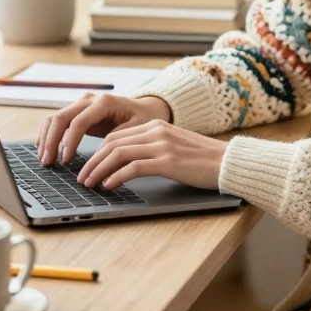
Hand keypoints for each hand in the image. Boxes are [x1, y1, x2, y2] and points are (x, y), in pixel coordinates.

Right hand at [37, 94, 172, 165]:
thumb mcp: (137, 130)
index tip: (65, 160)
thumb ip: (118, 140)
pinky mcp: (77, 111)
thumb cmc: (143, 120)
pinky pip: (57, 120)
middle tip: (47, 163)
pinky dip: (48, 133)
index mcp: (105, 102)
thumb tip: (100, 158)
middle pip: (61, 117)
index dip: (69, 142)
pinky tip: (44, 148)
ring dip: (46, 138)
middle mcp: (90, 99)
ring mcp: (81, 103)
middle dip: (51, 141)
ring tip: (45, 159)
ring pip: (55, 117)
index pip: (79, 122)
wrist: (145, 109)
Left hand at [74, 120, 228, 191]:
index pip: (117, 136)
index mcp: (156, 125)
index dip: (98, 152)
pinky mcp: (168, 162)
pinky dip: (117, 176)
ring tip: (89, 183)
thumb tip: (127, 163)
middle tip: (82, 177)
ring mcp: (162, 145)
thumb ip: (153, 149)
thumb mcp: (175, 147)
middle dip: (93, 161)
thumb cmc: (204, 160)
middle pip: (113, 143)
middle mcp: (157, 131)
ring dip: (99, 169)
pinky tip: (109, 185)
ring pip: (118, 154)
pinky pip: (134, 167)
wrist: (229, 163)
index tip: (88, 166)